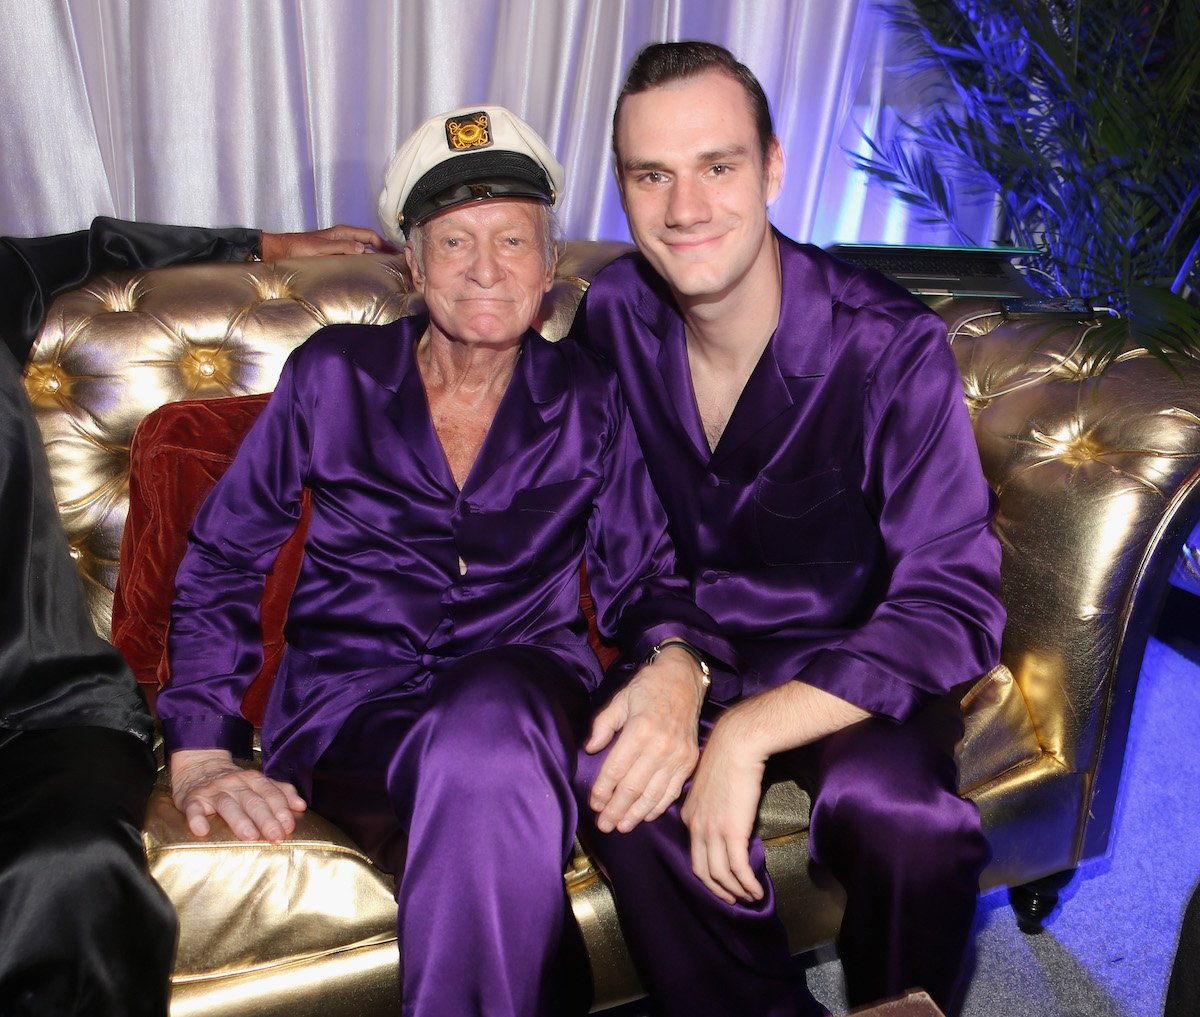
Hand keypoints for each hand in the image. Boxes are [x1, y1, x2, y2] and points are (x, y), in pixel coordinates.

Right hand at [170, 748, 306, 842]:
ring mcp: (214, 791)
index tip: (289, 827)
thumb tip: (301, 805)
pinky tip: (202, 830)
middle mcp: (235, 783)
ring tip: (250, 837)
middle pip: (253, 801)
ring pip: (228, 805)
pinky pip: (194, 809)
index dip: (281, 810)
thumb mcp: (257, 782)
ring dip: (240, 821)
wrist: (198, 765)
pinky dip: (197, 819)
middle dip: (266, 819)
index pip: (271, 794)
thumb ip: (279, 792)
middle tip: (276, 837)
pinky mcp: (192, 799)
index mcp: (253, 780)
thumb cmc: (233, 782)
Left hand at [260, 224, 390, 259]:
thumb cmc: (296, 248)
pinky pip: (353, 257)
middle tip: (396, 262)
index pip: (370, 236)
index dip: (385, 243)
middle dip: (383, 250)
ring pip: (362, 249)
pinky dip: (363, 262)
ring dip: (374, 257)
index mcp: (341, 233)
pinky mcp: (332, 255)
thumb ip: (341, 247)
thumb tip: (363, 249)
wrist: (277, 252)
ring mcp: (337, 246)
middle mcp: (341, 238)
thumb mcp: (319, 248)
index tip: (396, 253)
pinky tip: (365, 272)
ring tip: (385, 268)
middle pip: (369, 242)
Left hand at [584, 644, 705, 833]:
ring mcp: (678, 755)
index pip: (616, 769)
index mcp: (640, 729)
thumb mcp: (620, 699)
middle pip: (633, 787)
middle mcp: (661, 746)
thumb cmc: (648, 687)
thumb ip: (603, 725)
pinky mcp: (689, 761)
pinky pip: (672, 791)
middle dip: (616, 809)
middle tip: (603, 824)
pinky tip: (645, 816)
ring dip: (635, 814)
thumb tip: (589, 749)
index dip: (603, 790)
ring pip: (653, 794)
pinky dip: (658, 807)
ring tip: (621, 826)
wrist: (684, 679)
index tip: (594, 803)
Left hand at [680, 708, 767, 904]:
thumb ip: (711, 807)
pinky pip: (738, 868)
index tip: (721, 882)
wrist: (736, 746)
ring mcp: (713, 830)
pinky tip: (757, 890)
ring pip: (720, 875)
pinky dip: (747, 883)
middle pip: (703, 871)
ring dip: (736, 891)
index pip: (695, 854)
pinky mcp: (732, 831)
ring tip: (750, 897)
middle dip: (718, 890)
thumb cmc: (727, 759)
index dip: (708, 873)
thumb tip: (724, 819)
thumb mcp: (709, 787)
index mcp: (689, 816)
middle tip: (732, 899)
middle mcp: (696, 827)